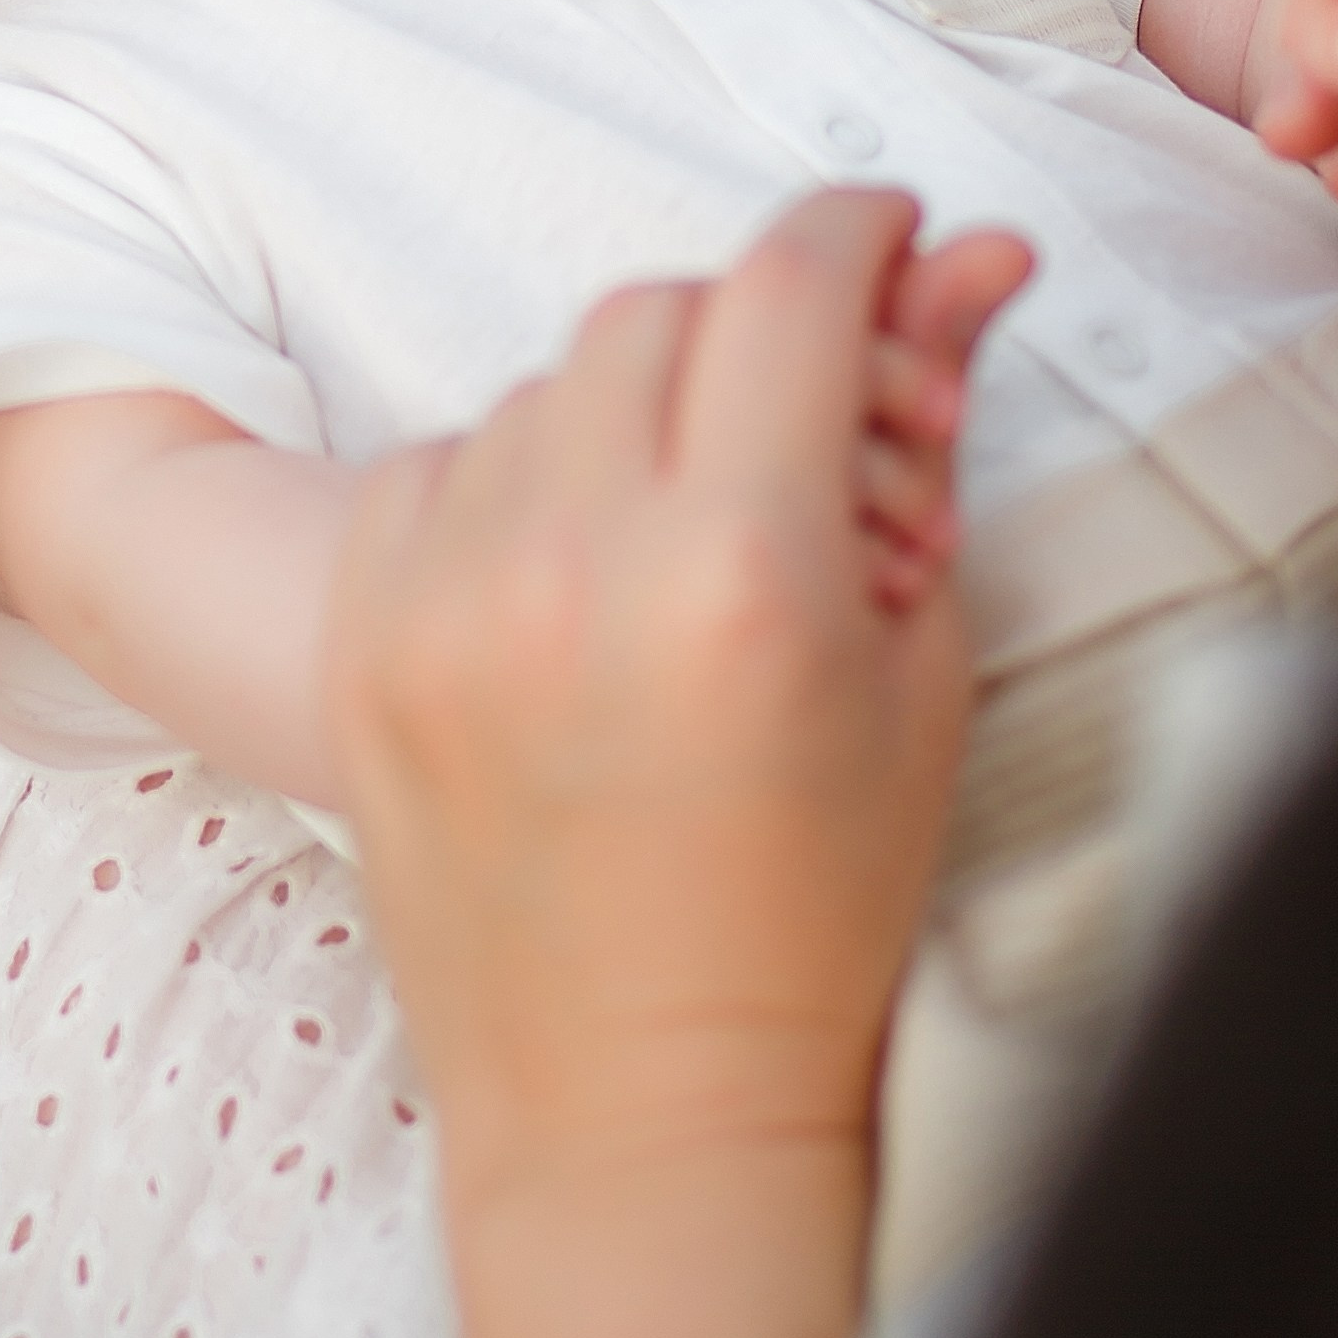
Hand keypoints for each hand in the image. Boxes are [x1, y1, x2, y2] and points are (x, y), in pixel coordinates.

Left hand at [324, 188, 1030, 1214]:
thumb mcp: (920, 670)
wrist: (636, 1103)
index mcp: (742, 571)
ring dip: (636, 411)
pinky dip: (519, 481)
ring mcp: (444, 597)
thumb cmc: (815, 908)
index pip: (789, 287)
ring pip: (547, 378)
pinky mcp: (362, 636)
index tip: (883, 240)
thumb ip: (929, 442)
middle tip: (811, 422)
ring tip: (695, 536)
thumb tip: (974, 264)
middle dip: (753, 335)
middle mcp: (574, 562)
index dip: (856, 234)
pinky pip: (443, 460)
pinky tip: (580, 581)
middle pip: (664, 310)